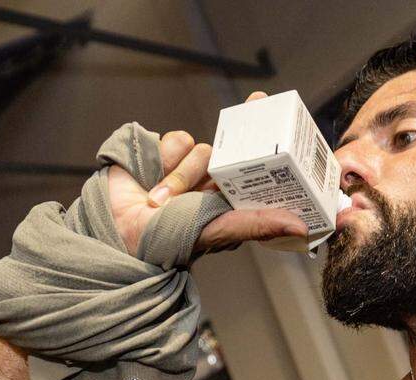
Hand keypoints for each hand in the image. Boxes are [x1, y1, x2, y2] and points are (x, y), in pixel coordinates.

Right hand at [107, 91, 307, 255]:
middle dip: (247, 124)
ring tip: (161, 201)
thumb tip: (301, 227)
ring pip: (203, 148)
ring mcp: (190, 168)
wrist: (114, 231)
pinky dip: (164, 159)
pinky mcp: (165, 154)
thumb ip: (257, 224)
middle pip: (237, 145)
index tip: (289, 116)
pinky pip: (177, 141)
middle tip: (258, 101)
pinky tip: (151, 180)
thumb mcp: (218, 231)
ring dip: (182, 175)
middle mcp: (215, 183)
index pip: (261, 168)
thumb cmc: (167, 242)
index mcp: (234, 202)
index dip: (274, 144)